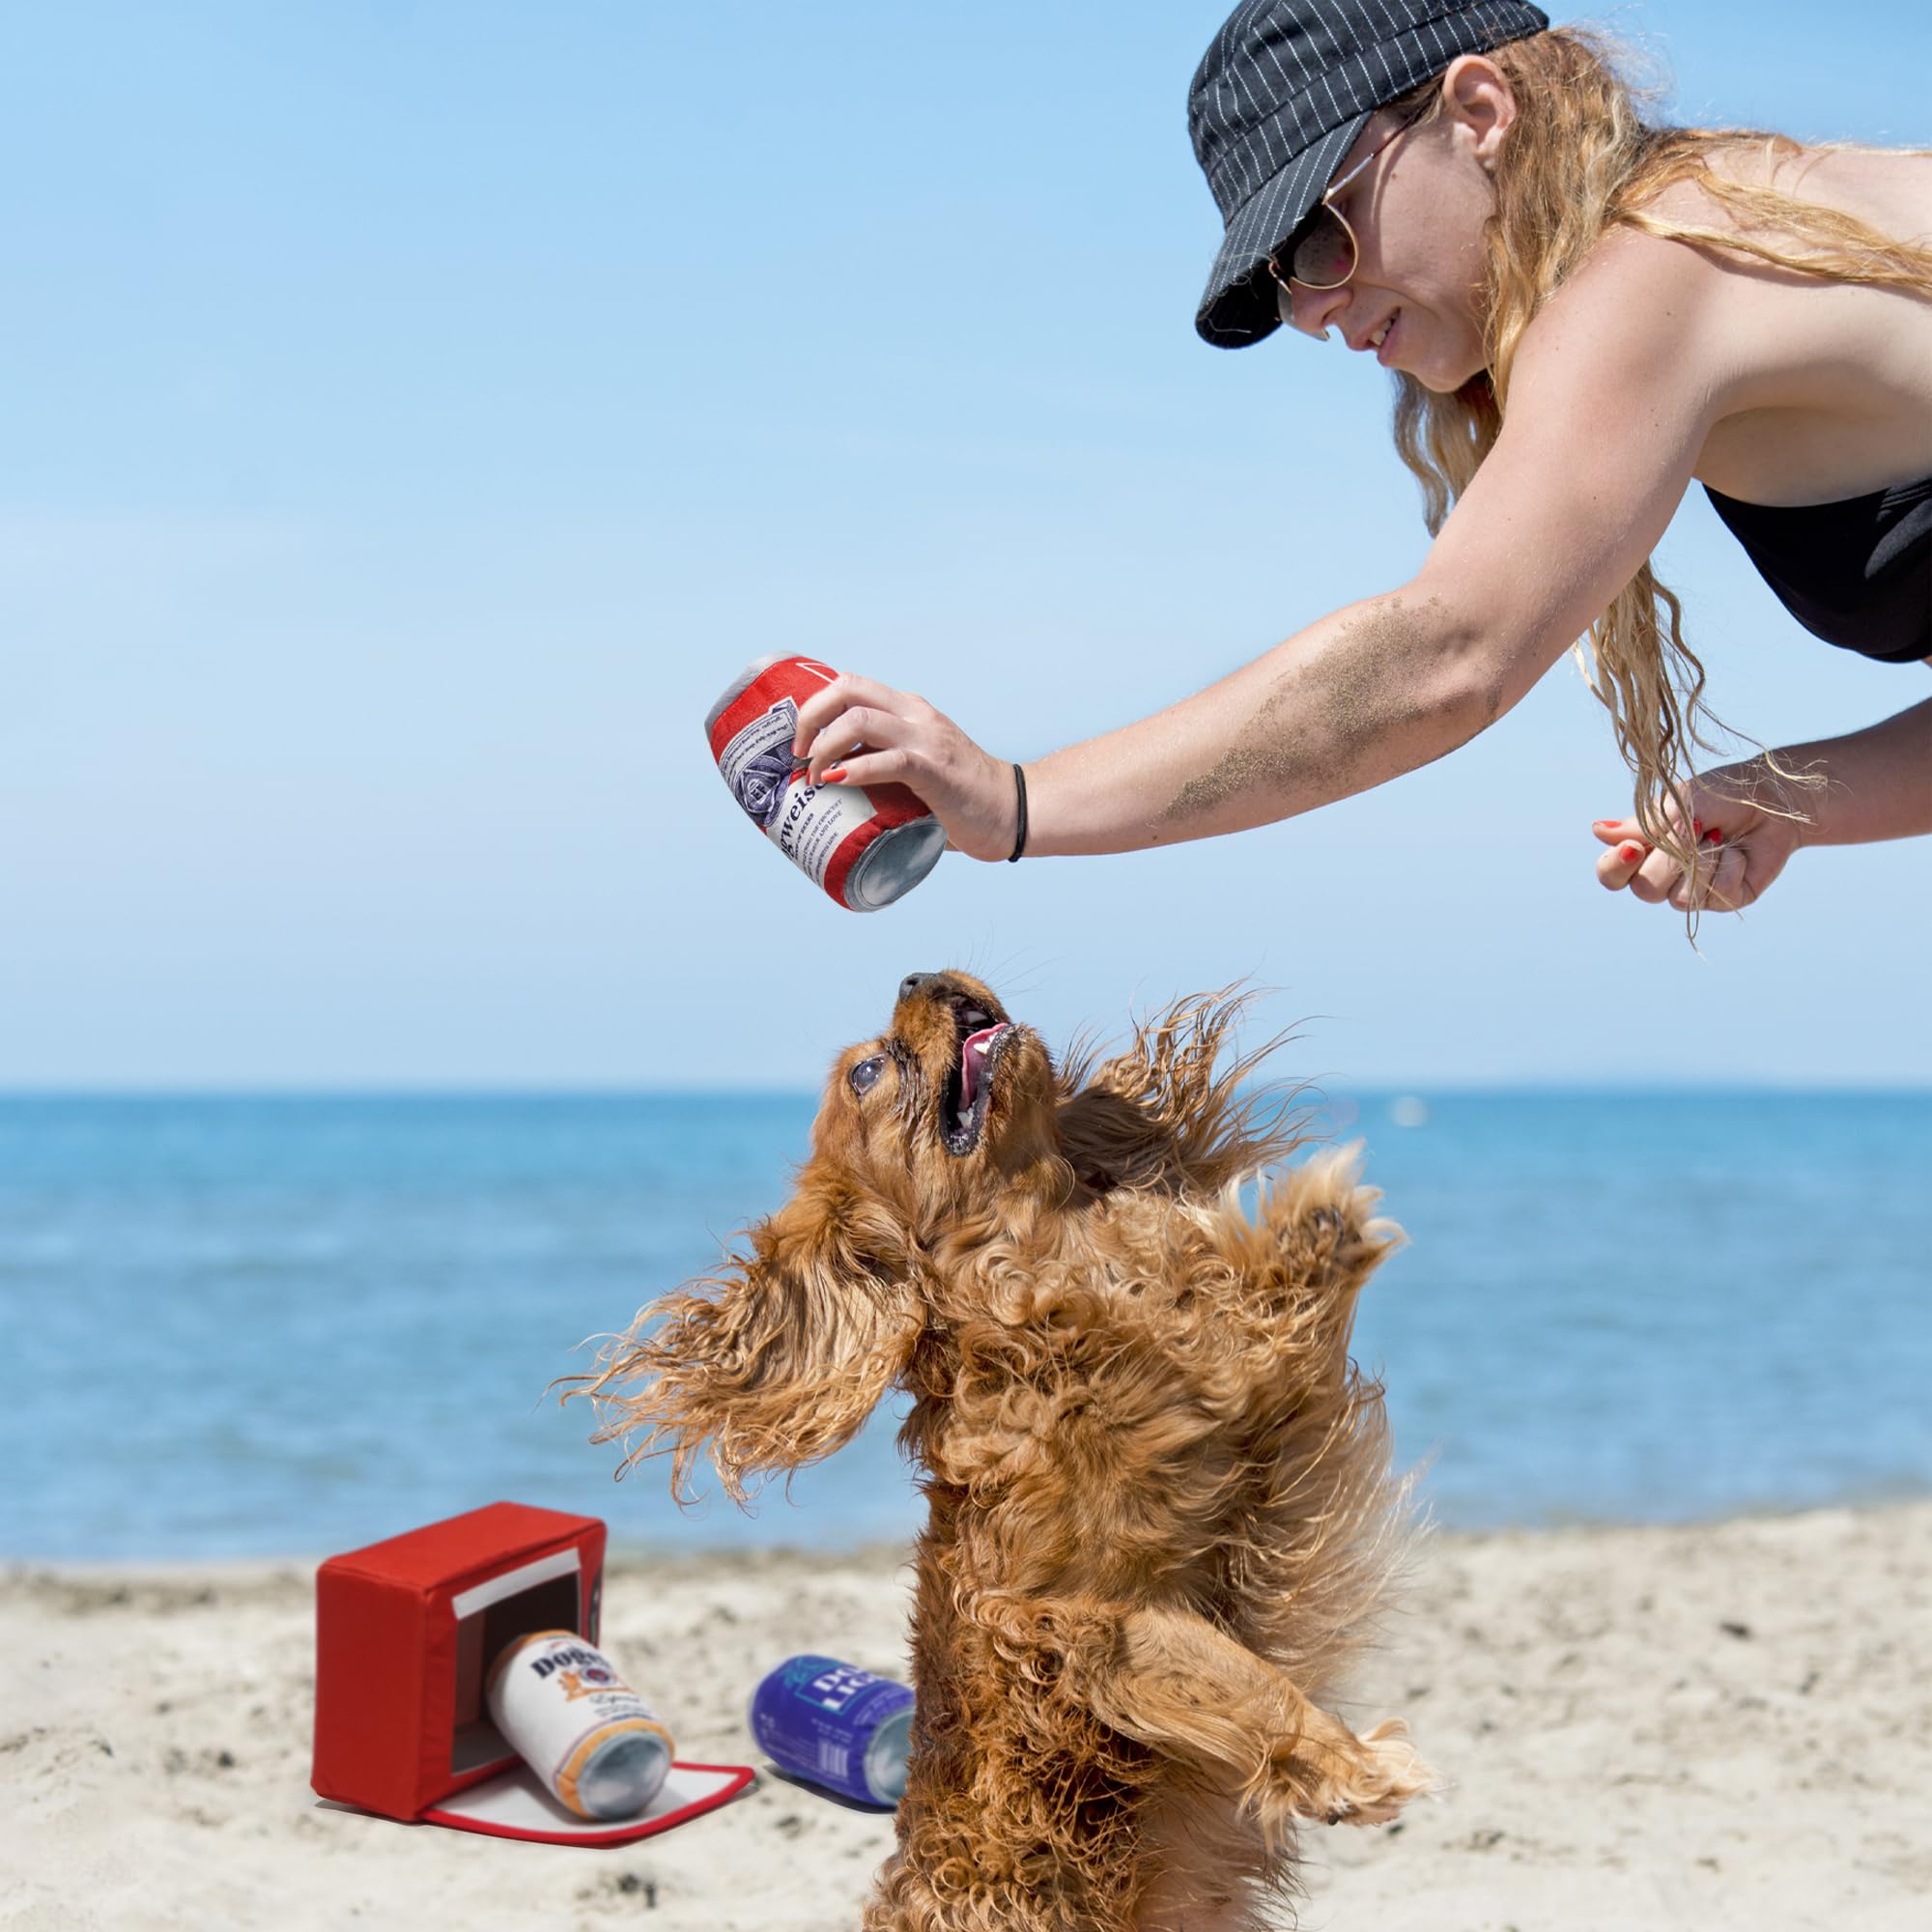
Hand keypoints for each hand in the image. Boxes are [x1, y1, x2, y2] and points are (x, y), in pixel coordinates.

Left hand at [791, 674, 1020, 862]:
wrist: (1012, 812)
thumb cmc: (959, 799)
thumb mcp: (915, 769)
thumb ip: (882, 765)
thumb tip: (831, 789)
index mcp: (909, 710)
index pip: (850, 686)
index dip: (815, 706)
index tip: (800, 742)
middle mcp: (916, 715)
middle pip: (847, 690)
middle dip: (810, 718)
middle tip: (799, 756)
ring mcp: (927, 739)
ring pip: (860, 719)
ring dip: (825, 747)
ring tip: (815, 778)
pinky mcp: (936, 770)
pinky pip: (888, 759)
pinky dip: (855, 769)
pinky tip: (837, 783)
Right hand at [1592, 763, 1805, 912]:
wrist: (1772, 799)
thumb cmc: (1720, 795)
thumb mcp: (1676, 804)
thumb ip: (1640, 824)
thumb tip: (1597, 830)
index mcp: (1643, 851)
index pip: (1610, 876)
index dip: (1615, 867)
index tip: (1634, 847)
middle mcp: (1663, 876)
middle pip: (1644, 890)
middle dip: (1670, 858)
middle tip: (1695, 827)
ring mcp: (1693, 891)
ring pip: (1678, 899)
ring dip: (1701, 861)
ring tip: (1718, 838)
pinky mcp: (1724, 899)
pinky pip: (1714, 894)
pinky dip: (1728, 867)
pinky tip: (1738, 853)